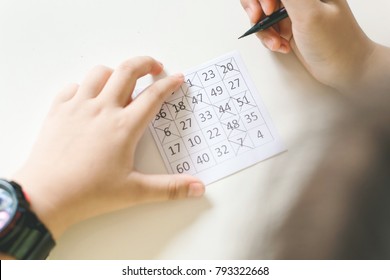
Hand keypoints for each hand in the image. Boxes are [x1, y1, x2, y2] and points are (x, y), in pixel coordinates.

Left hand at [12, 56, 204, 239]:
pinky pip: (73, 87)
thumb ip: (170, 188)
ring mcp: (78, 107)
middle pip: (127, 71)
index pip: (153, 96)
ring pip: (99, 73)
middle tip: (155, 66)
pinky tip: (89, 97)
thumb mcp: (135, 192)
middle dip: (145, 63)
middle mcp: (102, 110)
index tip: (178, 78)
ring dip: (115, 72)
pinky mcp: (58, 111)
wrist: (46, 197)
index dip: (169, 84)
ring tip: (122, 81)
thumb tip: (198, 188)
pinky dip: (85, 86)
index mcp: (124, 127)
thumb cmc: (90, 194)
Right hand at [240, 0, 376, 92]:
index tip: (267, 9)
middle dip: (256, 9)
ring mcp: (293, 11)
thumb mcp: (309, 14)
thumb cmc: (336, 42)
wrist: (344, 69)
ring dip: (264, 29)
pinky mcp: (289, 27)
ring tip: (276, 42)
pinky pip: (267, 28)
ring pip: (262, 13)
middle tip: (259, 20)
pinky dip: (269, 39)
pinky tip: (282, 46)